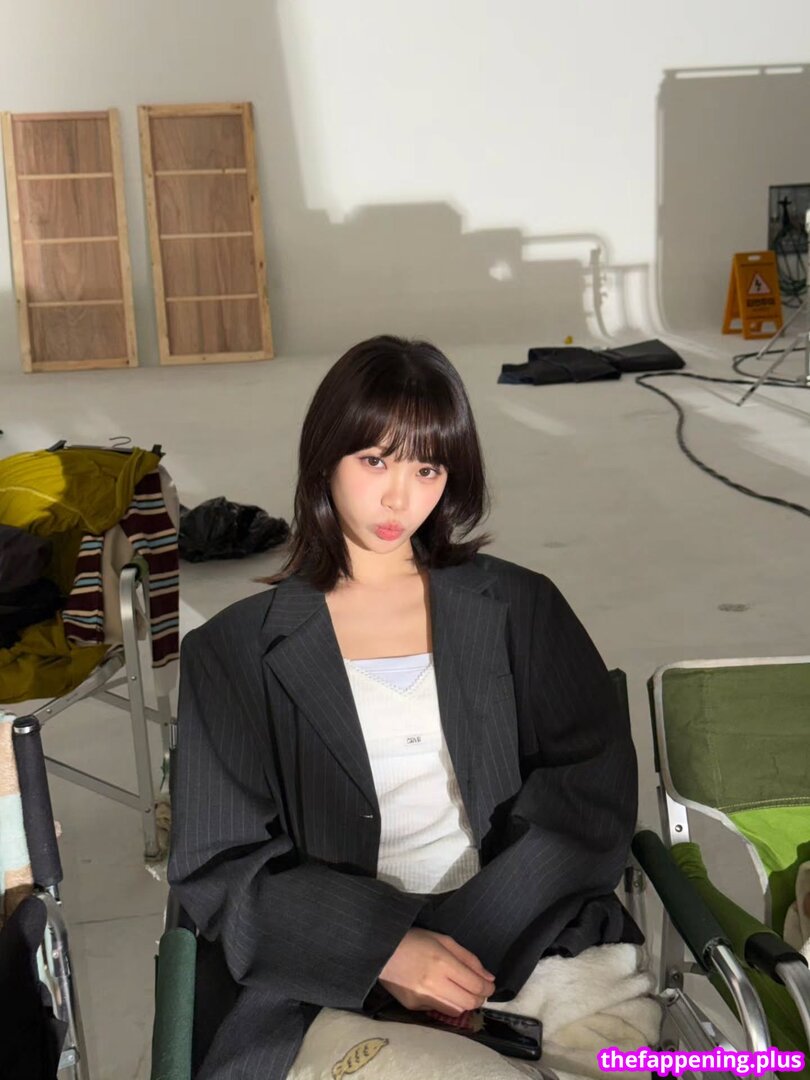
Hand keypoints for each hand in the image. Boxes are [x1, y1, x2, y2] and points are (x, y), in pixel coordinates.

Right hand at [379, 928, 495, 1015]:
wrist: (380, 949)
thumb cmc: (414, 939)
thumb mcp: (443, 940)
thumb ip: (468, 959)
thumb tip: (488, 978)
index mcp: (442, 962)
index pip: (475, 985)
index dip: (488, 988)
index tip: (489, 985)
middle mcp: (433, 984)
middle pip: (469, 1002)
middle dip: (479, 997)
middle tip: (478, 989)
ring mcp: (422, 998)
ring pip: (456, 1011)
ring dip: (464, 1003)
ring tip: (461, 990)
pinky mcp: (412, 1007)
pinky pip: (438, 1010)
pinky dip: (446, 1003)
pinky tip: (440, 991)